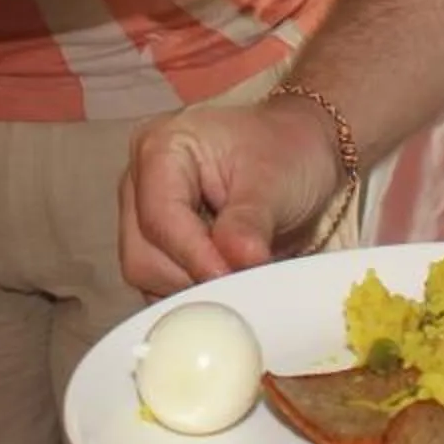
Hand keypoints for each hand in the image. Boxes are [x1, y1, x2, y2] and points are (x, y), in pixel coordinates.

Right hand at [118, 97, 341, 296]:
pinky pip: (161, 287)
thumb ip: (249, 222)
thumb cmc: (285, 151)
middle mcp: (141, 184)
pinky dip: (195, 293)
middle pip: (143, 255)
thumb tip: (236, 260)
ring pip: (148, 277)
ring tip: (243, 274)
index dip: (195, 256)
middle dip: (194, 277)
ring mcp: (143, 218)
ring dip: (196, 289)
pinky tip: (230, 277)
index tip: (232, 278)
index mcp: (160, 149)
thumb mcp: (275, 179)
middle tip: (244, 282)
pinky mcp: (157, 248)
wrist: (302, 159)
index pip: (160, 218)